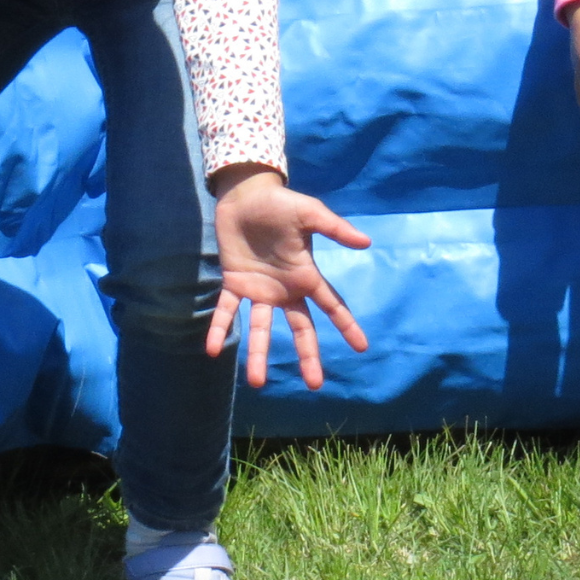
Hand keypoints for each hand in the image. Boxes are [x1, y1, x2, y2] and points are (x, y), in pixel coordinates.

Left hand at [207, 165, 372, 389]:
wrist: (245, 195)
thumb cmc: (281, 203)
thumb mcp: (310, 213)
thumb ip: (335, 228)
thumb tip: (366, 243)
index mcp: (306, 276)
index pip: (331, 306)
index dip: (347, 326)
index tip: (361, 348)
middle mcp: (285, 290)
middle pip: (301, 329)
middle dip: (307, 355)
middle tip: (314, 384)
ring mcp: (259, 290)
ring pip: (262, 329)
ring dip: (258, 354)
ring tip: (256, 382)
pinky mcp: (234, 283)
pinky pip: (227, 311)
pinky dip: (220, 329)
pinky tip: (213, 349)